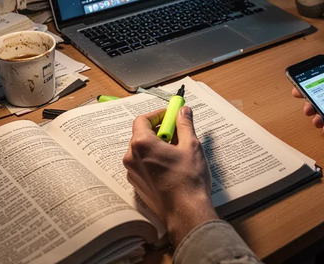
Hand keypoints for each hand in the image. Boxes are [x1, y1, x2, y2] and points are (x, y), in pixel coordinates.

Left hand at [123, 106, 217, 245]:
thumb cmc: (188, 180)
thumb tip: (183, 112)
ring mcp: (133, 173)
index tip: (171, 116)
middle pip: (141, 135)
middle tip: (178, 132)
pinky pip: (143, 165)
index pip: (143, 119)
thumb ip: (185, 125)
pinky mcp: (137, 184)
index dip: (158, 115)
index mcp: (142, 144)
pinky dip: (154, 160)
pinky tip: (172, 166)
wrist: (185, 211)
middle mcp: (132, 158)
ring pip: (143, 151)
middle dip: (160, 130)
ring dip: (157, 146)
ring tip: (177, 151)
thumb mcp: (191, 146)